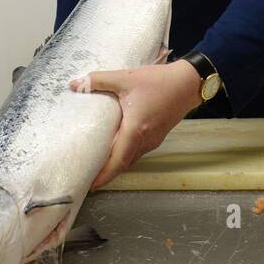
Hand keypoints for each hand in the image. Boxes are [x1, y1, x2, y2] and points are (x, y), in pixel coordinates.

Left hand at [71, 61, 202, 189]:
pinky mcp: (157, 136)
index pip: (118, 161)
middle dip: (106, 172)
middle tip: (88, 175)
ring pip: (131, 158)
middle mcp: (146, 140)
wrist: (188, 82)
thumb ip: (98, 80)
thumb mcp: (125, 78)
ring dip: (116, 164)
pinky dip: (125, 155)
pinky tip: (116, 147)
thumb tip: (74, 84)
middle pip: (123, 163)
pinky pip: (138, 151)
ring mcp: (153, 140)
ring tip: (99, 163)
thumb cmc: (159, 81)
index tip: (91, 185)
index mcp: (136, 130)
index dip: (104, 175)